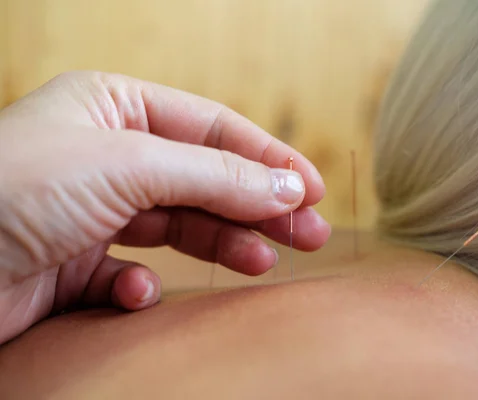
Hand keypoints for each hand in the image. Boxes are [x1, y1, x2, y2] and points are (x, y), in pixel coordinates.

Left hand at [0, 71, 329, 343]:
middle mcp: (106, 154)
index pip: (213, 129)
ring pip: (179, 225)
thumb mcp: (129, 165)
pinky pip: (129, 273)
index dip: (268, 159)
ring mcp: (92, 209)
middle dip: (258, 206)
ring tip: (263, 263)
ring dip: (222, 244)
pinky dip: (143, 286)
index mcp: (115, 108)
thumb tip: (288, 187)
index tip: (313, 190)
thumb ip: (215, 176)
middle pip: (205, 178)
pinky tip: (140, 294)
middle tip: (310, 234)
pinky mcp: (75, 263)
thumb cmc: (14, 189)